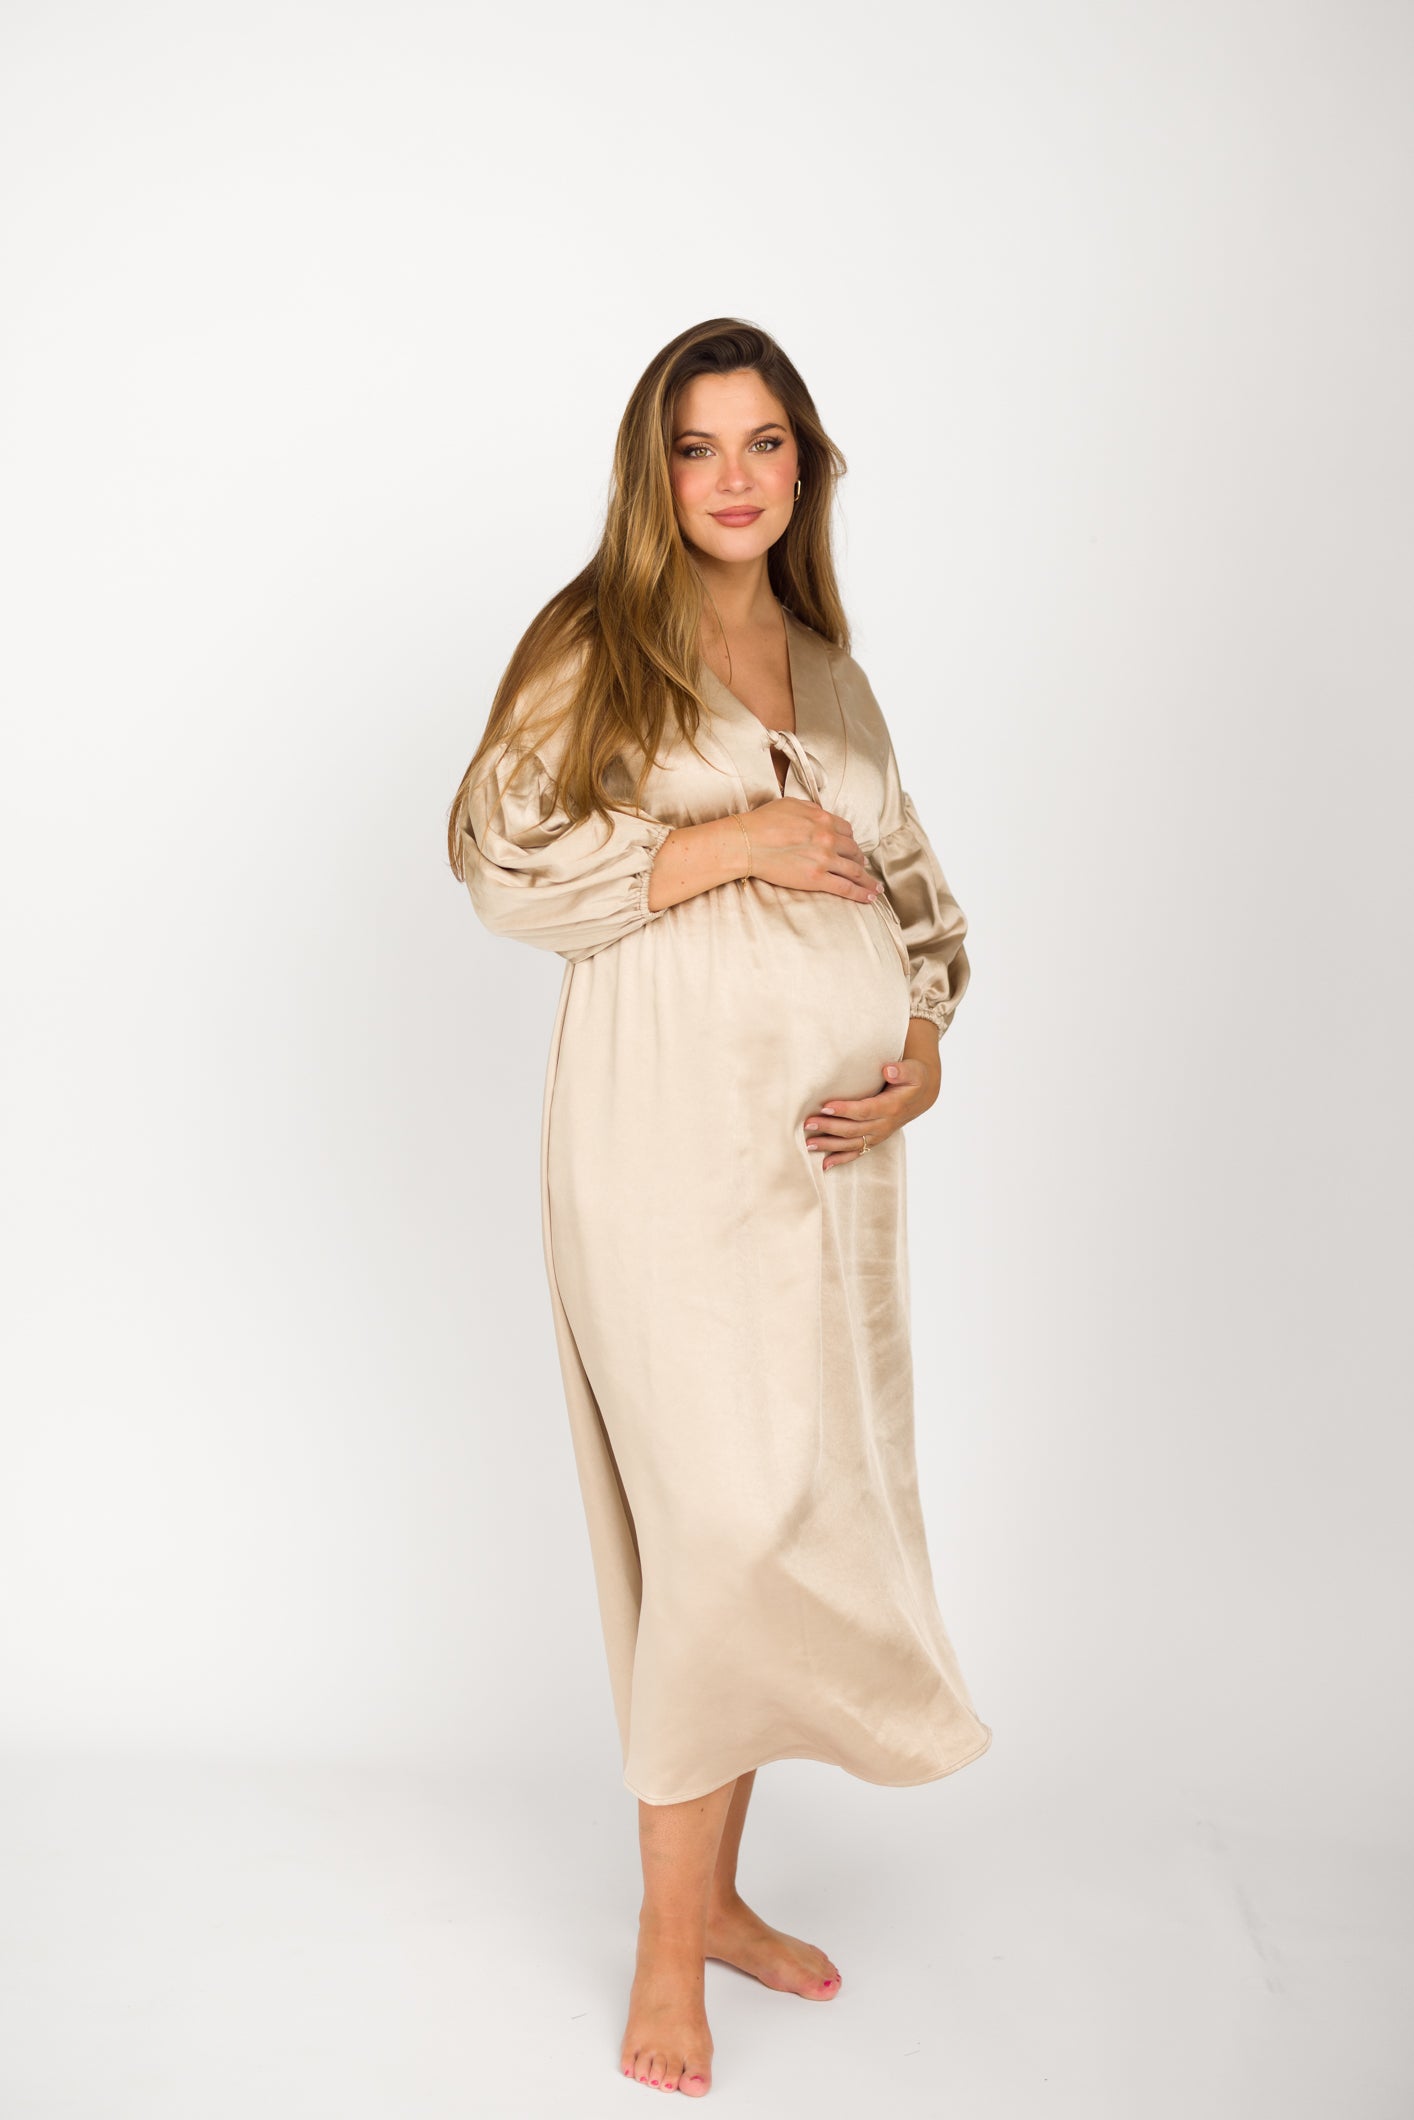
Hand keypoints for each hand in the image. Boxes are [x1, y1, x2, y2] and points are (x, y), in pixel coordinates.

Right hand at [739, 798, 880, 903]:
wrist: (748, 842)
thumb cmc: (762, 822)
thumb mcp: (790, 804)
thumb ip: (810, 809)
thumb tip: (819, 814)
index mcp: (823, 819)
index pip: (846, 830)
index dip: (850, 840)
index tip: (851, 847)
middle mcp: (828, 838)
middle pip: (853, 850)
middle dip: (859, 859)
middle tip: (861, 867)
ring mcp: (825, 859)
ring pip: (855, 870)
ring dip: (867, 879)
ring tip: (875, 887)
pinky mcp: (817, 878)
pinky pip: (846, 887)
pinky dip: (861, 893)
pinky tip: (870, 897)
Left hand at [803, 1028, 941, 1169]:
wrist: (921, 1095)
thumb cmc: (914, 1079)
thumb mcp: (913, 1071)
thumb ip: (901, 1070)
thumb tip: (888, 1070)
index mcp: (892, 1107)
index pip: (865, 1110)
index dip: (845, 1110)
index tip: (826, 1106)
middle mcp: (884, 1125)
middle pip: (853, 1129)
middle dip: (830, 1127)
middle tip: (809, 1123)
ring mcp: (878, 1135)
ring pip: (852, 1144)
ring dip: (830, 1145)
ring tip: (809, 1143)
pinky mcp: (874, 1140)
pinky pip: (857, 1153)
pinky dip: (840, 1160)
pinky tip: (824, 1165)